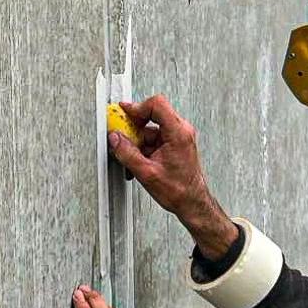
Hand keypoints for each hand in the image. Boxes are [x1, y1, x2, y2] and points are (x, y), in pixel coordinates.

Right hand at [107, 95, 236, 259]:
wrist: (192, 202)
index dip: (137, 108)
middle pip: (151, 116)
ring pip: (149, 131)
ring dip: (136, 143)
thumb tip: (115, 139)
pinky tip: (138, 163)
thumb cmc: (179, 190)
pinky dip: (142, 149)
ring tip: (130, 160)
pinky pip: (152, 140)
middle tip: (120, 138)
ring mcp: (177, 138)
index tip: (122, 113)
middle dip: (133, 129)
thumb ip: (127, 153)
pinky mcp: (173, 145)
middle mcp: (180, 131)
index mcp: (178, 133)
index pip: (156, 105)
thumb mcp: (146, 172)